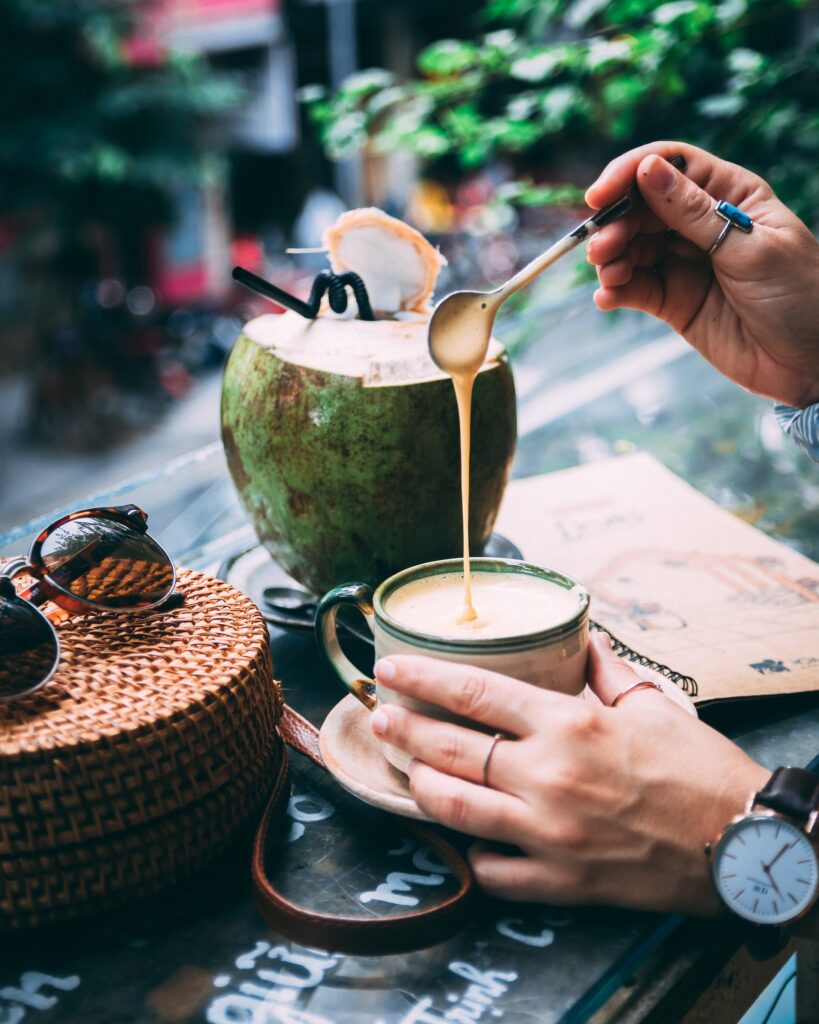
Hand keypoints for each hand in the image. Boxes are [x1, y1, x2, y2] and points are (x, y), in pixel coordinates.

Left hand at [370, 635, 768, 915]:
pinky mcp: (561, 882)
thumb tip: (584, 637)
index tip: (389, 668)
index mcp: (569, 724)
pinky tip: (465, 838)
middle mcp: (549, 775)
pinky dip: (473, 853)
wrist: (742, 843)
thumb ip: (607, 669)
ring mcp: (549, 833)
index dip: (421, 677)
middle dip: (402, 727)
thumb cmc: (699, 768)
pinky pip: (492, 871)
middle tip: (378, 715)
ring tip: (406, 769)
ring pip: (455, 807)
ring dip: (420, 785)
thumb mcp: (655, 705)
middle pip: (449, 746)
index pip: (473, 692)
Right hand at [585, 141, 818, 408]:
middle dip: (616, 224)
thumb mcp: (748, 249)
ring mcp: (684, 263)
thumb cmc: (799, 296)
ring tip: (609, 275)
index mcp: (729, 194)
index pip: (671, 166)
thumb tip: (646, 169)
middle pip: (642, 208)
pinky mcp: (673, 301)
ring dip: (611, 258)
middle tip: (601, 249)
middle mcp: (701, 223)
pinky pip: (634, 288)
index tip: (599, 196)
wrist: (811, 361)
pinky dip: (615, 290)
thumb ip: (693, 213)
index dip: (631, 173)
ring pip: (632, 248)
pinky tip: (608, 297)